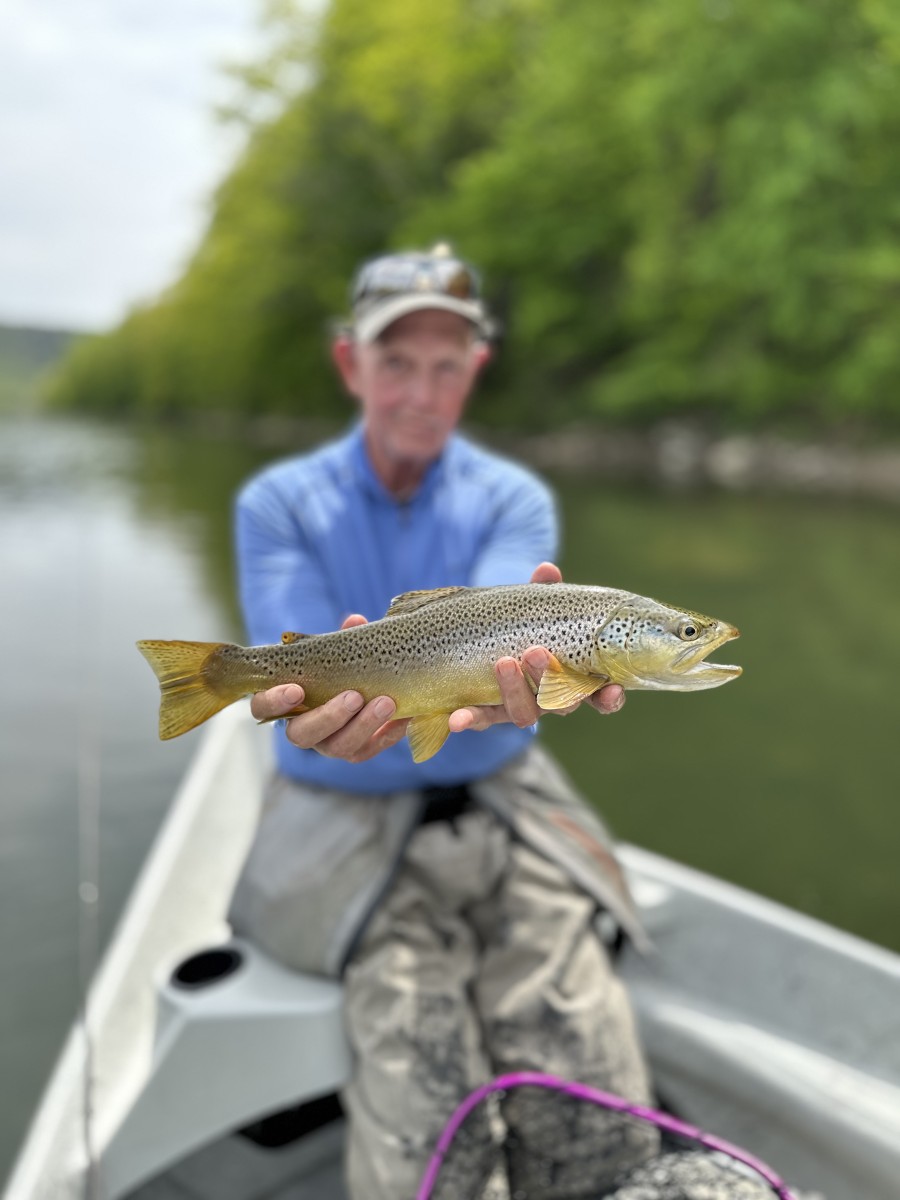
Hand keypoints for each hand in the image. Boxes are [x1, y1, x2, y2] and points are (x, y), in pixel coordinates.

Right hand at [249, 613, 407, 763]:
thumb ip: (341, 640)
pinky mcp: (356, 752)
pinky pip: (369, 750)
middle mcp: (302, 729)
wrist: (359, 691)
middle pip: (303, 735)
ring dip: (363, 725)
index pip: (263, 708)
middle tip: (354, 696)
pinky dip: (387, 735)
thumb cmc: (334, 668)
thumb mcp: (334, 652)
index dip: (275, 702)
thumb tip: (356, 621)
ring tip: (387, 702)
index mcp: (284, 703)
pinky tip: (404, 717)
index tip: (296, 689)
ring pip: (339, 747)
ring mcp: (328, 744)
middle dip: (329, 717)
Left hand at [447, 561, 624, 734]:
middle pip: (560, 702)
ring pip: (525, 712)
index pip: (599, 697)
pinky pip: (482, 719)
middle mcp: (550, 700)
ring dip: (515, 690)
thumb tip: (546, 570)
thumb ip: (544, 593)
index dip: (608, 699)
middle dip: (548, 678)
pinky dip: (470, 719)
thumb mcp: (534, 609)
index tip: (612, 690)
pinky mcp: (489, 713)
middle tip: (535, 652)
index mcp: (573, 678)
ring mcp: (520, 708)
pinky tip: (457, 719)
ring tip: (503, 662)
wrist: (484, 641)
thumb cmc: (526, 626)